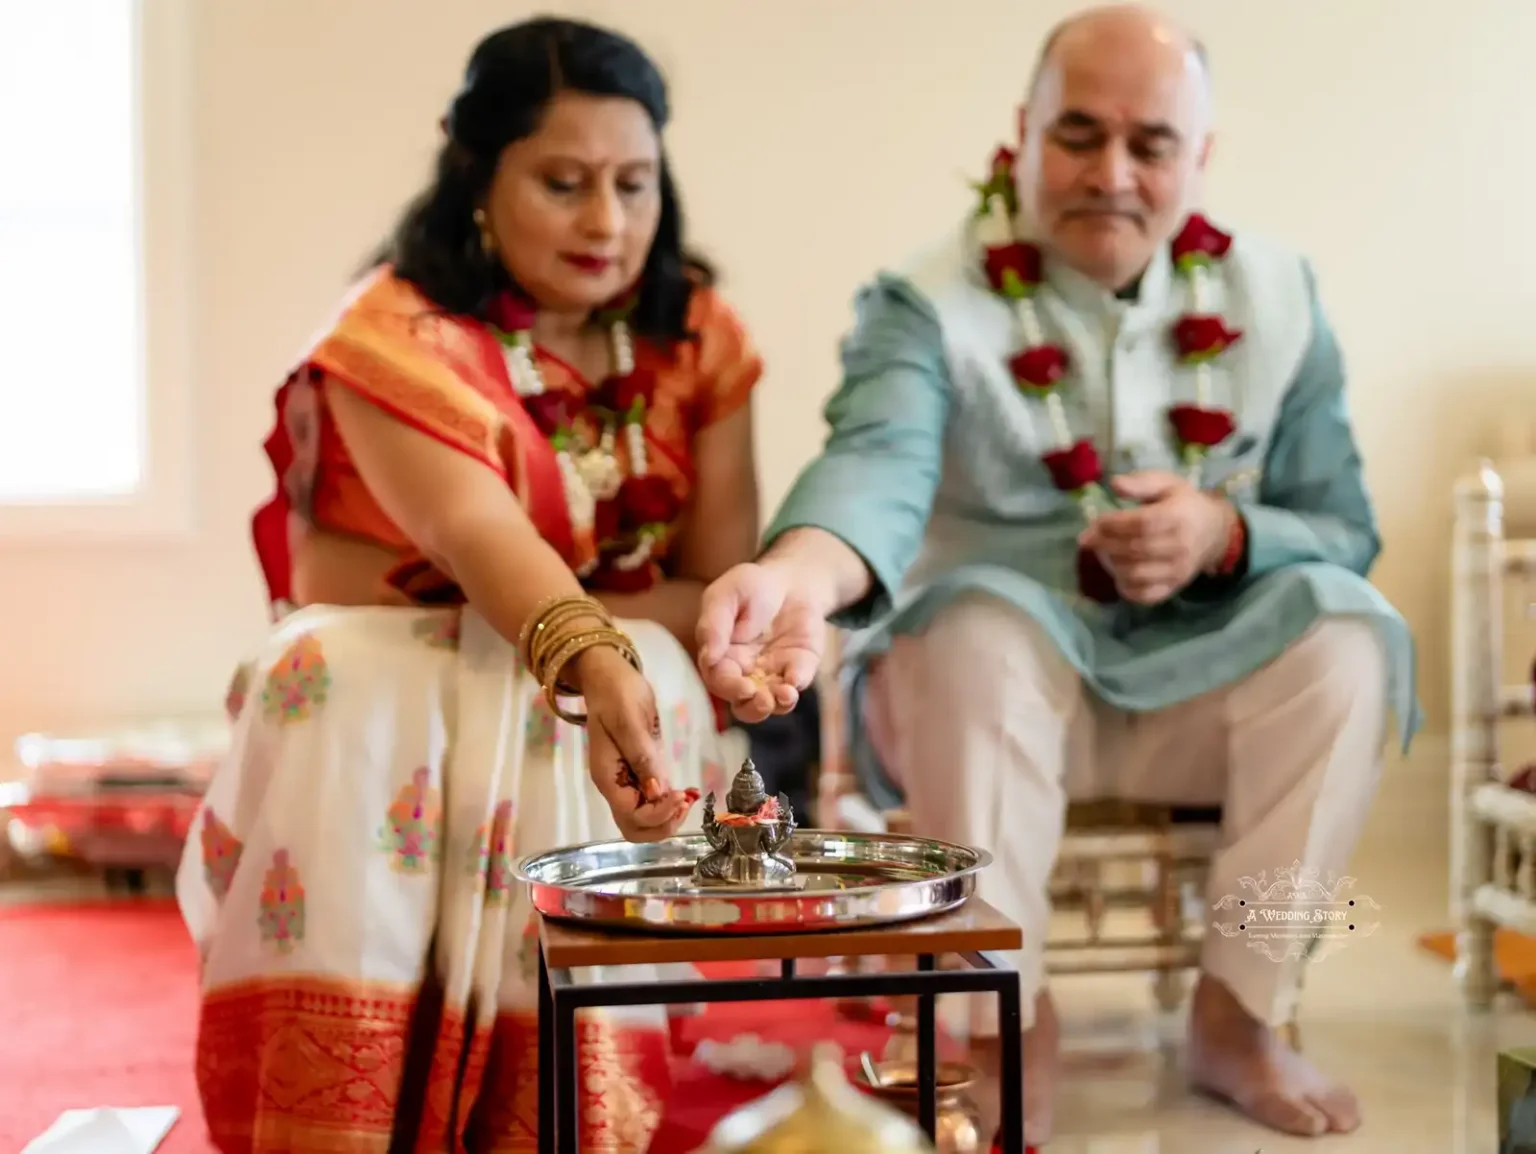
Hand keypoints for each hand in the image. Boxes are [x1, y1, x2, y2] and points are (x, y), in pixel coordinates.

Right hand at [575, 646, 697, 841]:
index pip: (631, 815)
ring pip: (644, 820)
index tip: (679, 795)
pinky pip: (652, 802)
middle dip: (662, 825)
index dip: (657, 814)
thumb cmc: (617, 694)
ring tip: (686, 798)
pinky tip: (685, 792)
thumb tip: (657, 791)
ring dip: (667, 818)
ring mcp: (627, 782)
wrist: (609, 677)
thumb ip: (642, 757)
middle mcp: (615, 786)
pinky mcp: (640, 773)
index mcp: (607, 776)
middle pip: (634, 828)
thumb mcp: (630, 721)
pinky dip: (669, 805)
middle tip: (684, 804)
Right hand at [696, 561, 824, 721]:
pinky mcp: (799, 668)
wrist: (790, 580)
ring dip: (776, 705)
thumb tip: (708, 657)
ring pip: (770, 703)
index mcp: (721, 657)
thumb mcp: (725, 595)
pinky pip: (797, 684)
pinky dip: (797, 686)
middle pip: (743, 702)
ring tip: (784, 695)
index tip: (743, 686)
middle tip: (762, 698)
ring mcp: (773, 673)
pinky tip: (796, 680)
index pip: (720, 681)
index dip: (730, 688)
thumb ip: (714, 624)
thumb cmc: (750, 586)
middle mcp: (746, 672)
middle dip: (752, 706)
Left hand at [1078, 470, 1233, 604]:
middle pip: (1134, 549)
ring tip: (1102, 552)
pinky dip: (1125, 587)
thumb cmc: (1182, 504)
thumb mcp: (1166, 484)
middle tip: (1088, 539)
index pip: (1141, 524)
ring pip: (1135, 574)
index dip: (1113, 524)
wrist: (1213, 531)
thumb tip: (1114, 484)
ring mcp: (1178, 571)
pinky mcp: (1174, 588)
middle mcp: (1181, 546)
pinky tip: (1117, 572)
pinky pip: (1144, 595)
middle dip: (1105, 544)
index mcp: (1179, 516)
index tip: (1094, 522)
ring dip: (1111, 564)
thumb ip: (1140, 483)